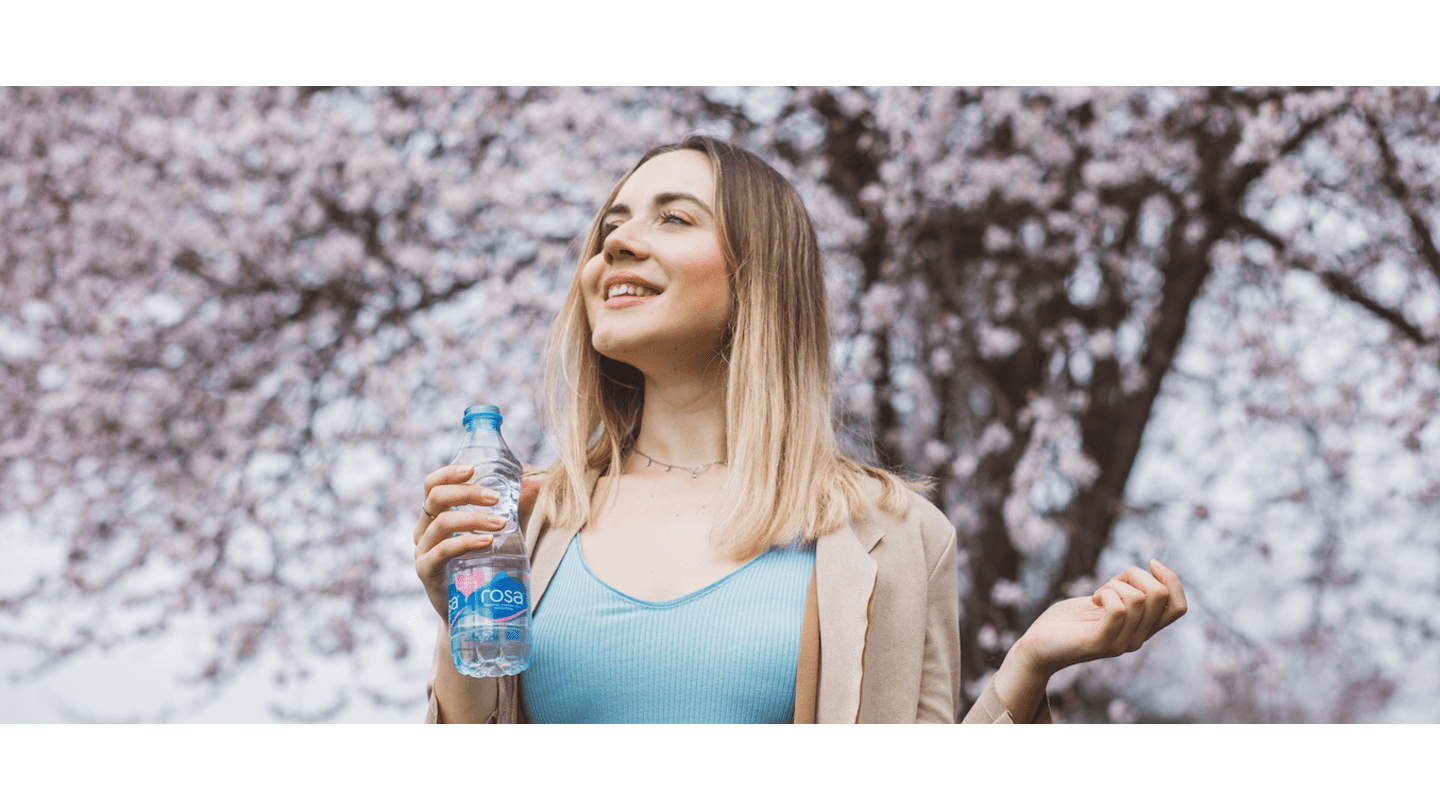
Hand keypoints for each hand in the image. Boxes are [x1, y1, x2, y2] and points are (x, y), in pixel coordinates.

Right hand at [412, 465, 538, 620]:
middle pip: (435, 497)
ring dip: (472, 518)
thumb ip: (518, 510)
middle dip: (467, 492)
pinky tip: (486, 542)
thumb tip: (534, 482)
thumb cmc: (488, 567)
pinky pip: (442, 550)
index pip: (433, 485)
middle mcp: (425, 530)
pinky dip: (465, 542)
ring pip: (441, 522)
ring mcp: (422, 551)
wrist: (476, 611)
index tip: (473, 469)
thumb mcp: (506, 535)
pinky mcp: (426, 571)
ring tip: (500, 524)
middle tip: (495, 498)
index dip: (448, 473)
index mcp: (437, 516)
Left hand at [1015, 559, 1187, 678]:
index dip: (1172, 580)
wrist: (1037, 647)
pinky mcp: (1100, 643)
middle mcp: (1137, 639)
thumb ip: (1129, 591)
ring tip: (1097, 595)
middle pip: (1160, 595)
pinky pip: (1119, 609)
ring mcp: (1121, 643)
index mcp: (1142, 628)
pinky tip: (1093, 600)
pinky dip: (1106, 594)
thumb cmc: (1069, 620)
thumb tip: (1153, 567)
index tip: (1151, 563)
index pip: (1179, 607)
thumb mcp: (1106, 600)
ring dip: (1114, 584)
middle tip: (1110, 583)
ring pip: (1139, 598)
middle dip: (1135, 574)